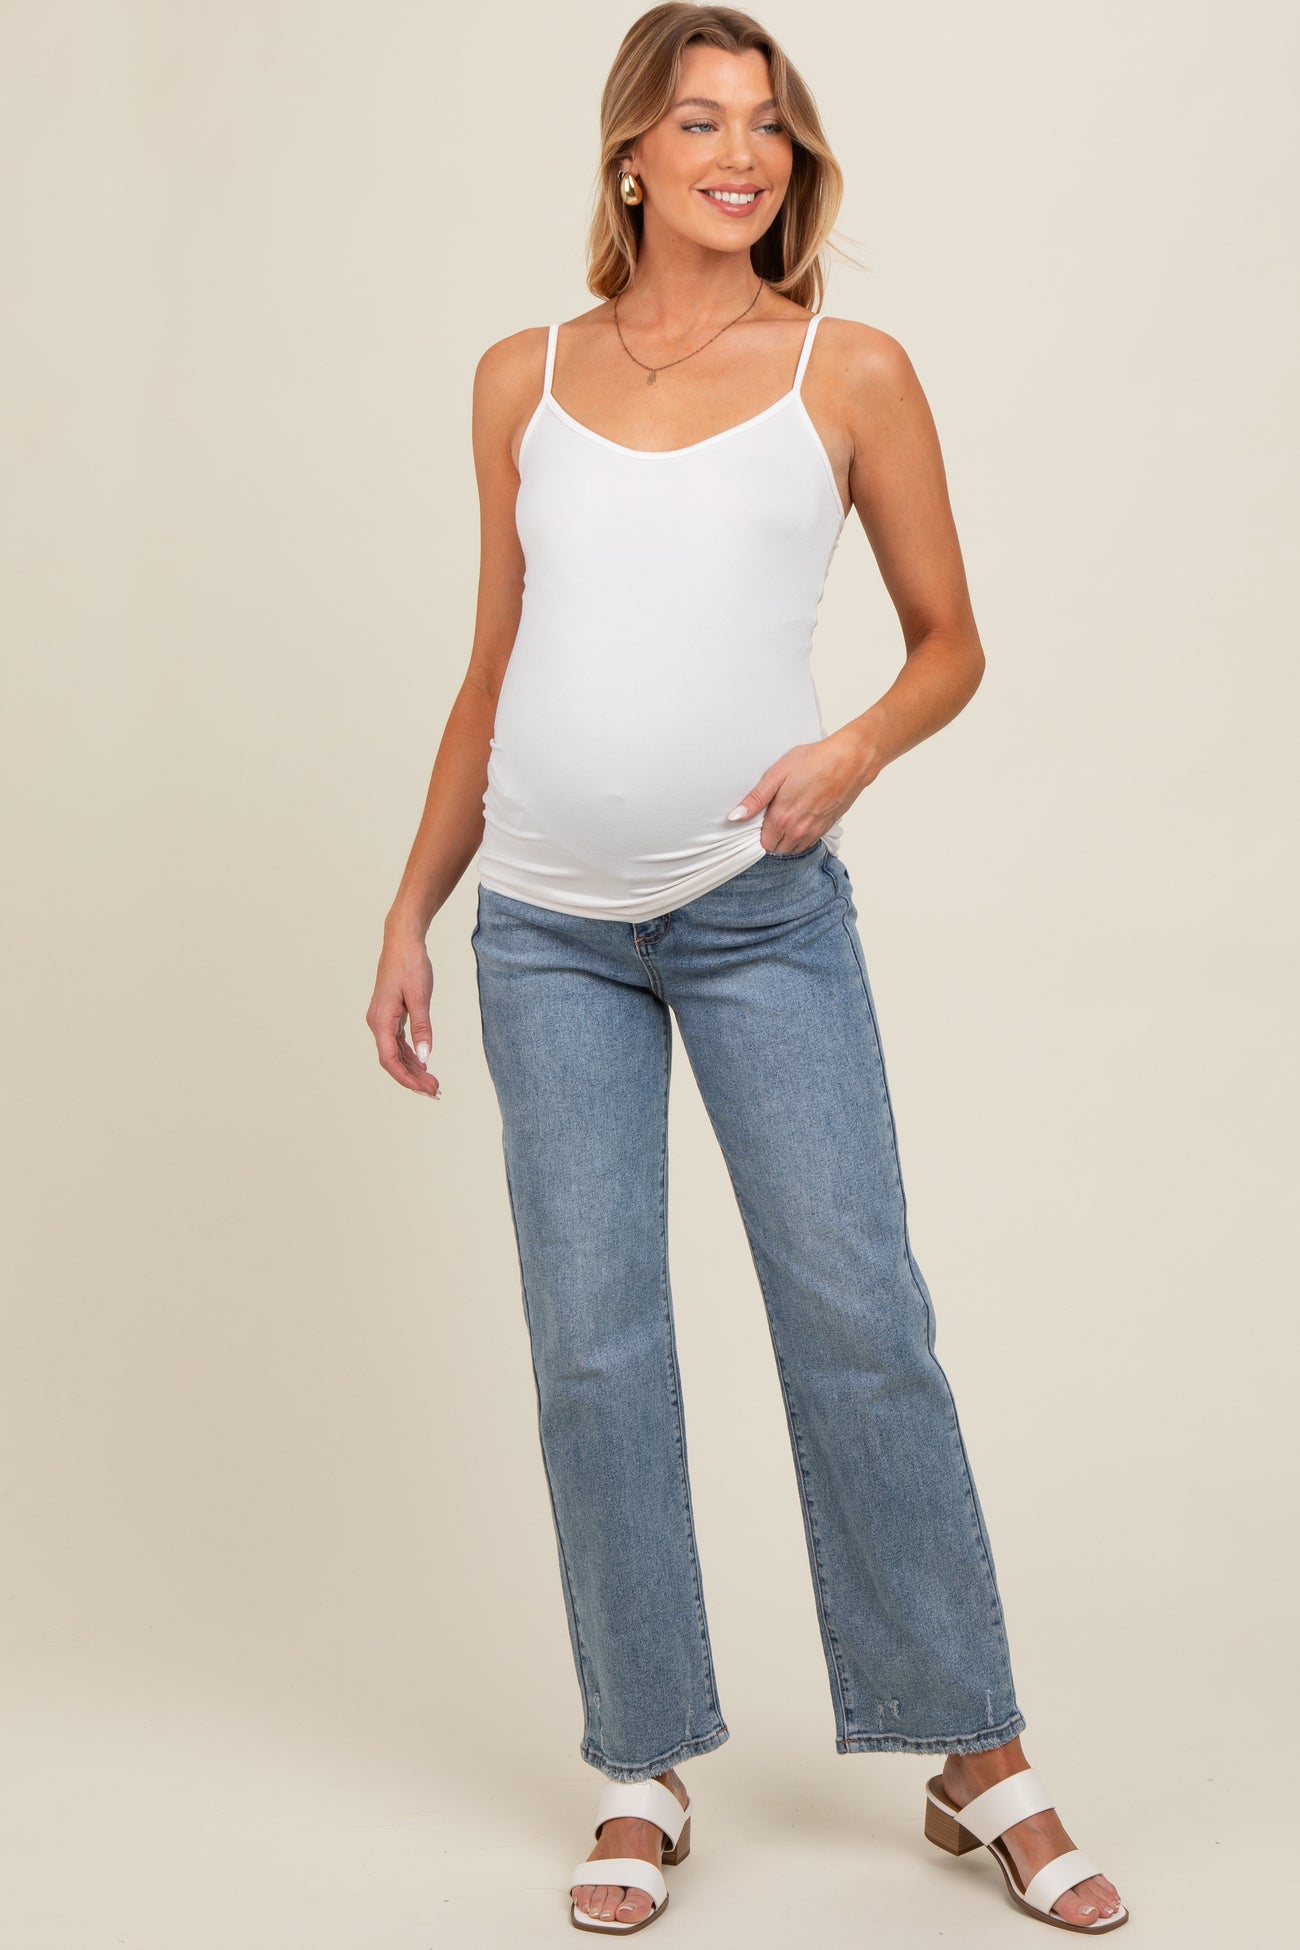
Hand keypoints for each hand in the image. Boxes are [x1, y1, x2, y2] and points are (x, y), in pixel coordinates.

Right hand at [366, 930, 441, 1096]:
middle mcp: (377, 1023)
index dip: (406, 1078)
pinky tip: (423, 1064)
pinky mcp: (390, 1015)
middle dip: (413, 1078)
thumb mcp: (420, 996)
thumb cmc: (410, 965)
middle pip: (392, 1060)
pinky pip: (398, 1042)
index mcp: (381, 1020)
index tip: (424, 1089)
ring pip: (395, 1053)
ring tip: (433, 1082)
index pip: (390, 1060)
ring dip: (413, 1069)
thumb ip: (422, 1028)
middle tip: (436, 1091)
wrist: (402, 941)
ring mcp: (382, 1019)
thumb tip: (425, 1057)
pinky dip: (411, 1055)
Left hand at [726, 728, 876, 853]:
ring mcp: (813, 831)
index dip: (756, 835)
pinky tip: (799, 821)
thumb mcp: (777, 774)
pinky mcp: (826, 828)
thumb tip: (736, 816)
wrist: (850, 761)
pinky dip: (800, 838)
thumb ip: (756, 799)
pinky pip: (807, 844)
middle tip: (769, 820)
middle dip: (770, 839)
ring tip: (784, 820)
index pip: (762, 844)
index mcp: (781, 819)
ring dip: (785, 841)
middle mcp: (797, 831)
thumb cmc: (814, 762)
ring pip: (792, 849)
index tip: (756, 823)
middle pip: (776, 849)